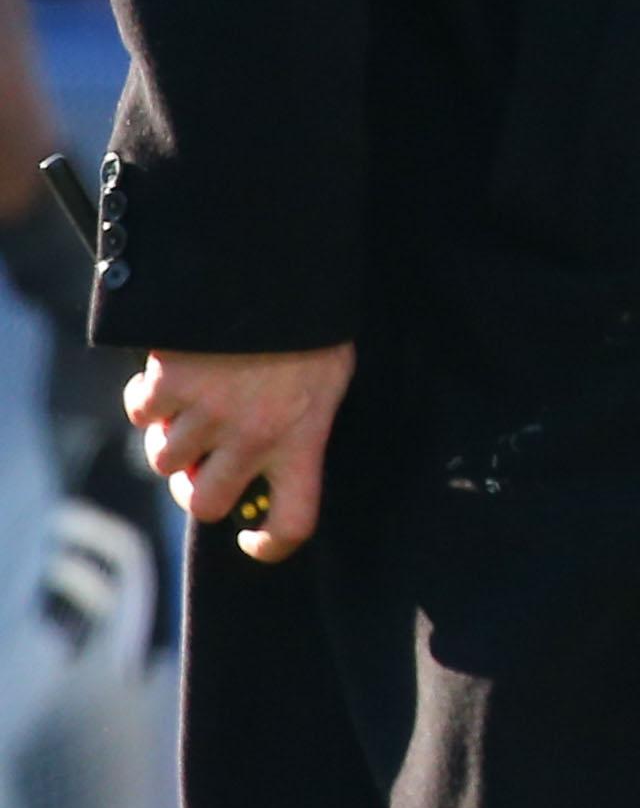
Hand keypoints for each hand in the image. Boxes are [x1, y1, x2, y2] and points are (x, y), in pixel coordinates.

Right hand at [127, 343, 353, 561]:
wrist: (278, 262)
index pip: (294, 520)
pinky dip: (147, 400)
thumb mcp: (331, 375)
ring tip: (193, 406)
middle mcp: (255, 434)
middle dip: (198, 489)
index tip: (253, 539)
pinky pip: (140, 413)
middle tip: (204, 467)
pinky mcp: (170, 381)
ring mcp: (208, 410)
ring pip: (164, 461)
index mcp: (304, 436)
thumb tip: (268, 466)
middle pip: (206, 504)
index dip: (272, 544)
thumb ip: (303, 422)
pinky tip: (170, 376)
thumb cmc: (312, 321)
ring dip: (172, 439)